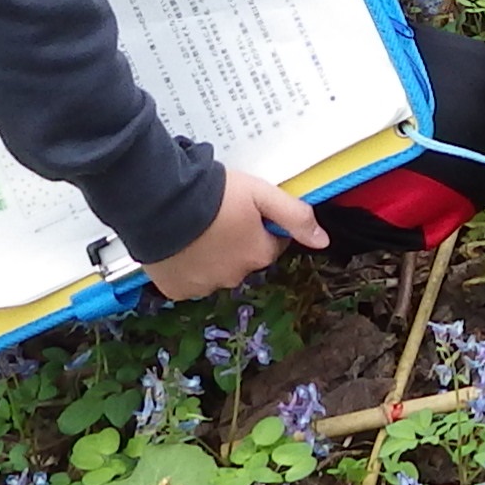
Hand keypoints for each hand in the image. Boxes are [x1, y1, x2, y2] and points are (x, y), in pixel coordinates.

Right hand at [146, 167, 321, 300]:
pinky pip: (188, 281)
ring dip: (210, 256)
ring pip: (215, 271)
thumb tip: (323, 240)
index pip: (270, 244)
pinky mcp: (177, 290)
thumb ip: (295, 216)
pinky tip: (179, 245)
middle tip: (216, 217)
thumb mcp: (261, 194)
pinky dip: (185, 267)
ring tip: (194, 229)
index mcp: (258, 254)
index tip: (244, 211)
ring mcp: (204, 286)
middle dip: (235, 242)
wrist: (161, 202)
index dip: (260, 227)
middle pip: (243, 259)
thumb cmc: (213, 194)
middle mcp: (235, 276)